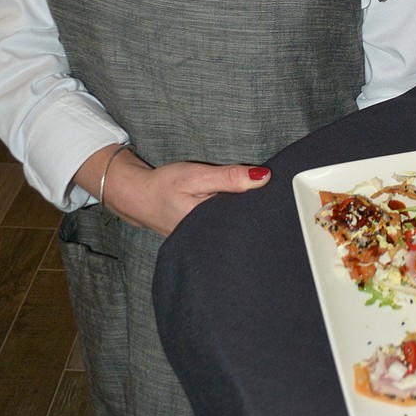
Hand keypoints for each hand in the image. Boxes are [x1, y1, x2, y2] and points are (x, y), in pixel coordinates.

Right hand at [76, 145, 270, 235]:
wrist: (136, 196)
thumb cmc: (164, 185)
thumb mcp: (196, 175)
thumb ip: (228, 177)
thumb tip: (263, 177)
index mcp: (208, 227)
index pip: (246, 220)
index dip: (263, 208)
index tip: (278, 195)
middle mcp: (209, 239)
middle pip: (243, 227)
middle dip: (257, 214)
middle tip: (273, 198)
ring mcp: (206, 240)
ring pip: (234, 227)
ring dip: (245, 216)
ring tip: (259, 204)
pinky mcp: (203, 236)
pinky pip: (225, 227)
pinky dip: (233, 218)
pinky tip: (240, 210)